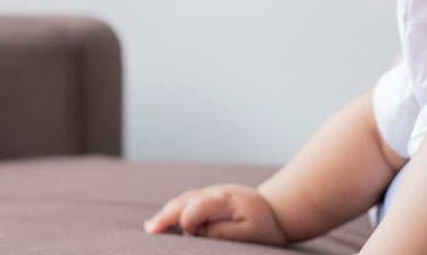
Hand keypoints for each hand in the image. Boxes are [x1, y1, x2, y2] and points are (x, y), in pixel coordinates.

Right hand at [143, 184, 286, 244]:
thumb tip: (195, 231)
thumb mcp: (250, 233)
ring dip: (166, 213)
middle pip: (186, 201)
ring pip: (183, 201)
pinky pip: (186, 203)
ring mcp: (210, 194)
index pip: (199, 206)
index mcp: (226, 200)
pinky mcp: (208, 199)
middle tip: (151, 230)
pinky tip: (160, 222)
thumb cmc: (264, 226)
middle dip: (168, 215)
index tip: (187, 233)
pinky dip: (173, 211)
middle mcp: (215, 193)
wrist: (275, 209)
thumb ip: (222, 232)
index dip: (188, 219)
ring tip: (151, 227)